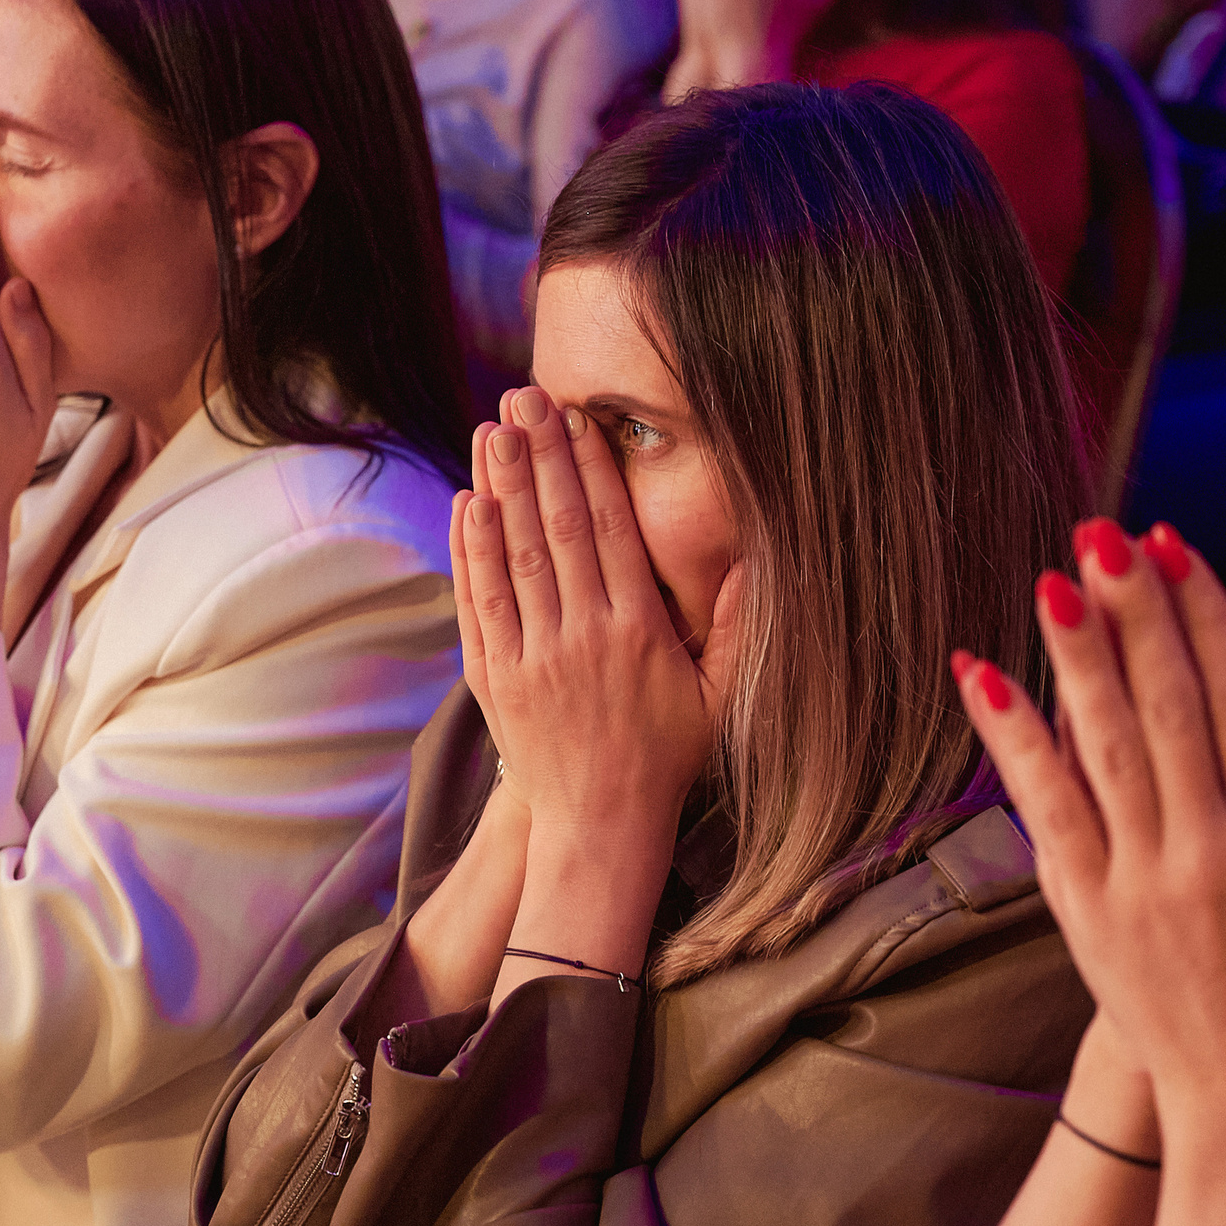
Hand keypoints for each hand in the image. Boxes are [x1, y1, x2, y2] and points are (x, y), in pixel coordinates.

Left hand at [451, 386, 730, 839]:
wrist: (601, 826)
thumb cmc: (668, 755)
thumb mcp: (720, 695)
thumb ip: (738, 627)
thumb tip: (757, 561)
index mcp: (638, 632)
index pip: (609, 531)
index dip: (591, 470)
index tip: (580, 420)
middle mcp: (581, 636)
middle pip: (555, 527)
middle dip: (540, 457)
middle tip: (525, 398)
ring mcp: (532, 656)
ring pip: (512, 555)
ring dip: (500, 488)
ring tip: (493, 430)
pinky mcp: (494, 677)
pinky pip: (480, 602)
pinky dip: (471, 550)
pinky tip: (468, 503)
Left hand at [955, 519, 1225, 1170]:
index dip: (1204, 622)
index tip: (1176, 550)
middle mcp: (1204, 852)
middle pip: (1162, 709)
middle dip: (1132, 615)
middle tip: (1103, 534)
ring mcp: (1137, 880)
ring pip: (1100, 749)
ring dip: (1074, 660)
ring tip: (1052, 581)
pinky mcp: (1085, 909)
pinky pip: (1045, 812)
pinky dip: (1012, 744)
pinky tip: (982, 680)